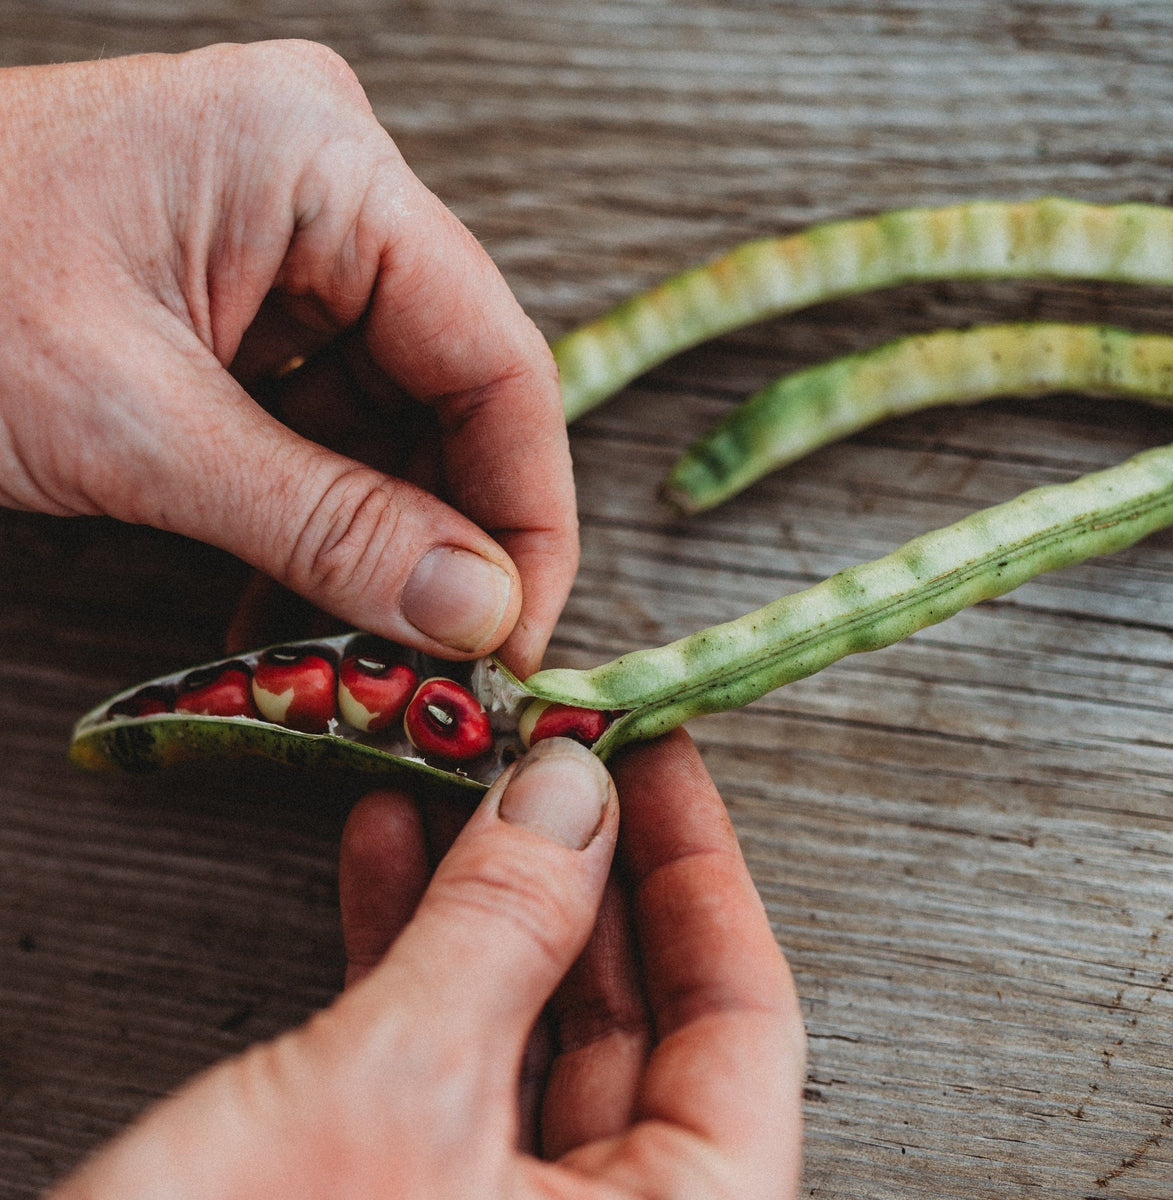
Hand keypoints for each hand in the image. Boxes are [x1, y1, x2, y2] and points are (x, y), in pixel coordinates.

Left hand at [0, 42, 575, 673]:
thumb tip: (473, 613)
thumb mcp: (132, 427)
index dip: (528, 512)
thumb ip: (323, 523)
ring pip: (397, 421)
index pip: (496, 356)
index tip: (519, 635)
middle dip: (450, 540)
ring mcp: (288, 242)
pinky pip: (328, 422)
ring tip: (358, 650)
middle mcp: (328, 189)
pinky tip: (295, 600)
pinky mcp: (248, 299)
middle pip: (455, 394)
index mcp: (321, 163)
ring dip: (382, 545)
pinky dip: (320, 520)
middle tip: (444, 663)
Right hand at [51, 731, 804, 1198]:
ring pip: (531, 1034)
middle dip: (587, 869)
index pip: (744, 1023)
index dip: (701, 867)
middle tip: (564, 759)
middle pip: (637, 1021)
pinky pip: (443, 1068)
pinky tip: (390, 861)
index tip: (659, 759)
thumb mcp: (391, 1095)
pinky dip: (416, 956)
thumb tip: (568, 794)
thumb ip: (500, 930)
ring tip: (469, 787)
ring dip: (491, 899)